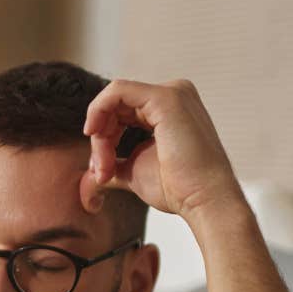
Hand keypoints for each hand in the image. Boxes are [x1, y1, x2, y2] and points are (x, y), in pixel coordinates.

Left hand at [78, 78, 243, 223]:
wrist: (203, 200)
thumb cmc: (177, 189)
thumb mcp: (134, 172)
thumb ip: (112, 165)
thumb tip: (88, 177)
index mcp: (167, 109)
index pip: (121, 113)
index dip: (103, 141)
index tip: (102, 174)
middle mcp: (173, 94)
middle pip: (116, 107)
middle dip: (100, 141)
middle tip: (102, 173)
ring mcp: (172, 93)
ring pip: (113, 101)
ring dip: (101, 136)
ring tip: (106, 169)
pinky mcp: (165, 98)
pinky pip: (117, 91)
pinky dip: (98, 112)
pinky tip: (94, 135)